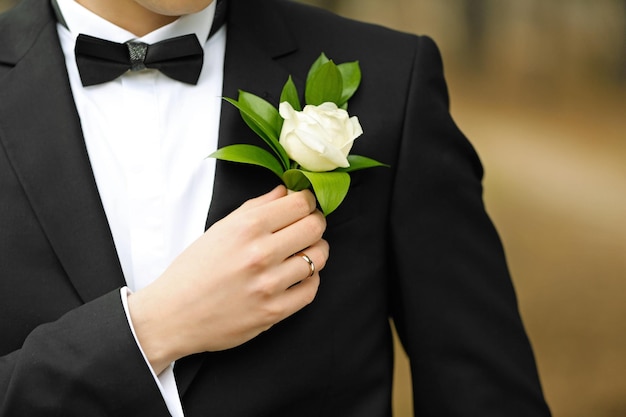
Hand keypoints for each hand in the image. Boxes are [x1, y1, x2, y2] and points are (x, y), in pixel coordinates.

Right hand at [128, 186, 327, 373]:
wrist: (173, 315)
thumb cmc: (194, 270)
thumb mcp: (220, 229)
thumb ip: (256, 207)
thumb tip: (286, 191)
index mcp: (247, 228)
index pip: (300, 203)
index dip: (307, 201)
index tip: (304, 205)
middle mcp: (260, 253)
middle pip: (315, 227)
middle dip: (315, 223)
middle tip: (308, 227)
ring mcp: (269, 284)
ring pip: (318, 258)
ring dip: (316, 251)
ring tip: (303, 252)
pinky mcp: (274, 311)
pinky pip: (311, 289)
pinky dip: (310, 279)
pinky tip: (299, 276)